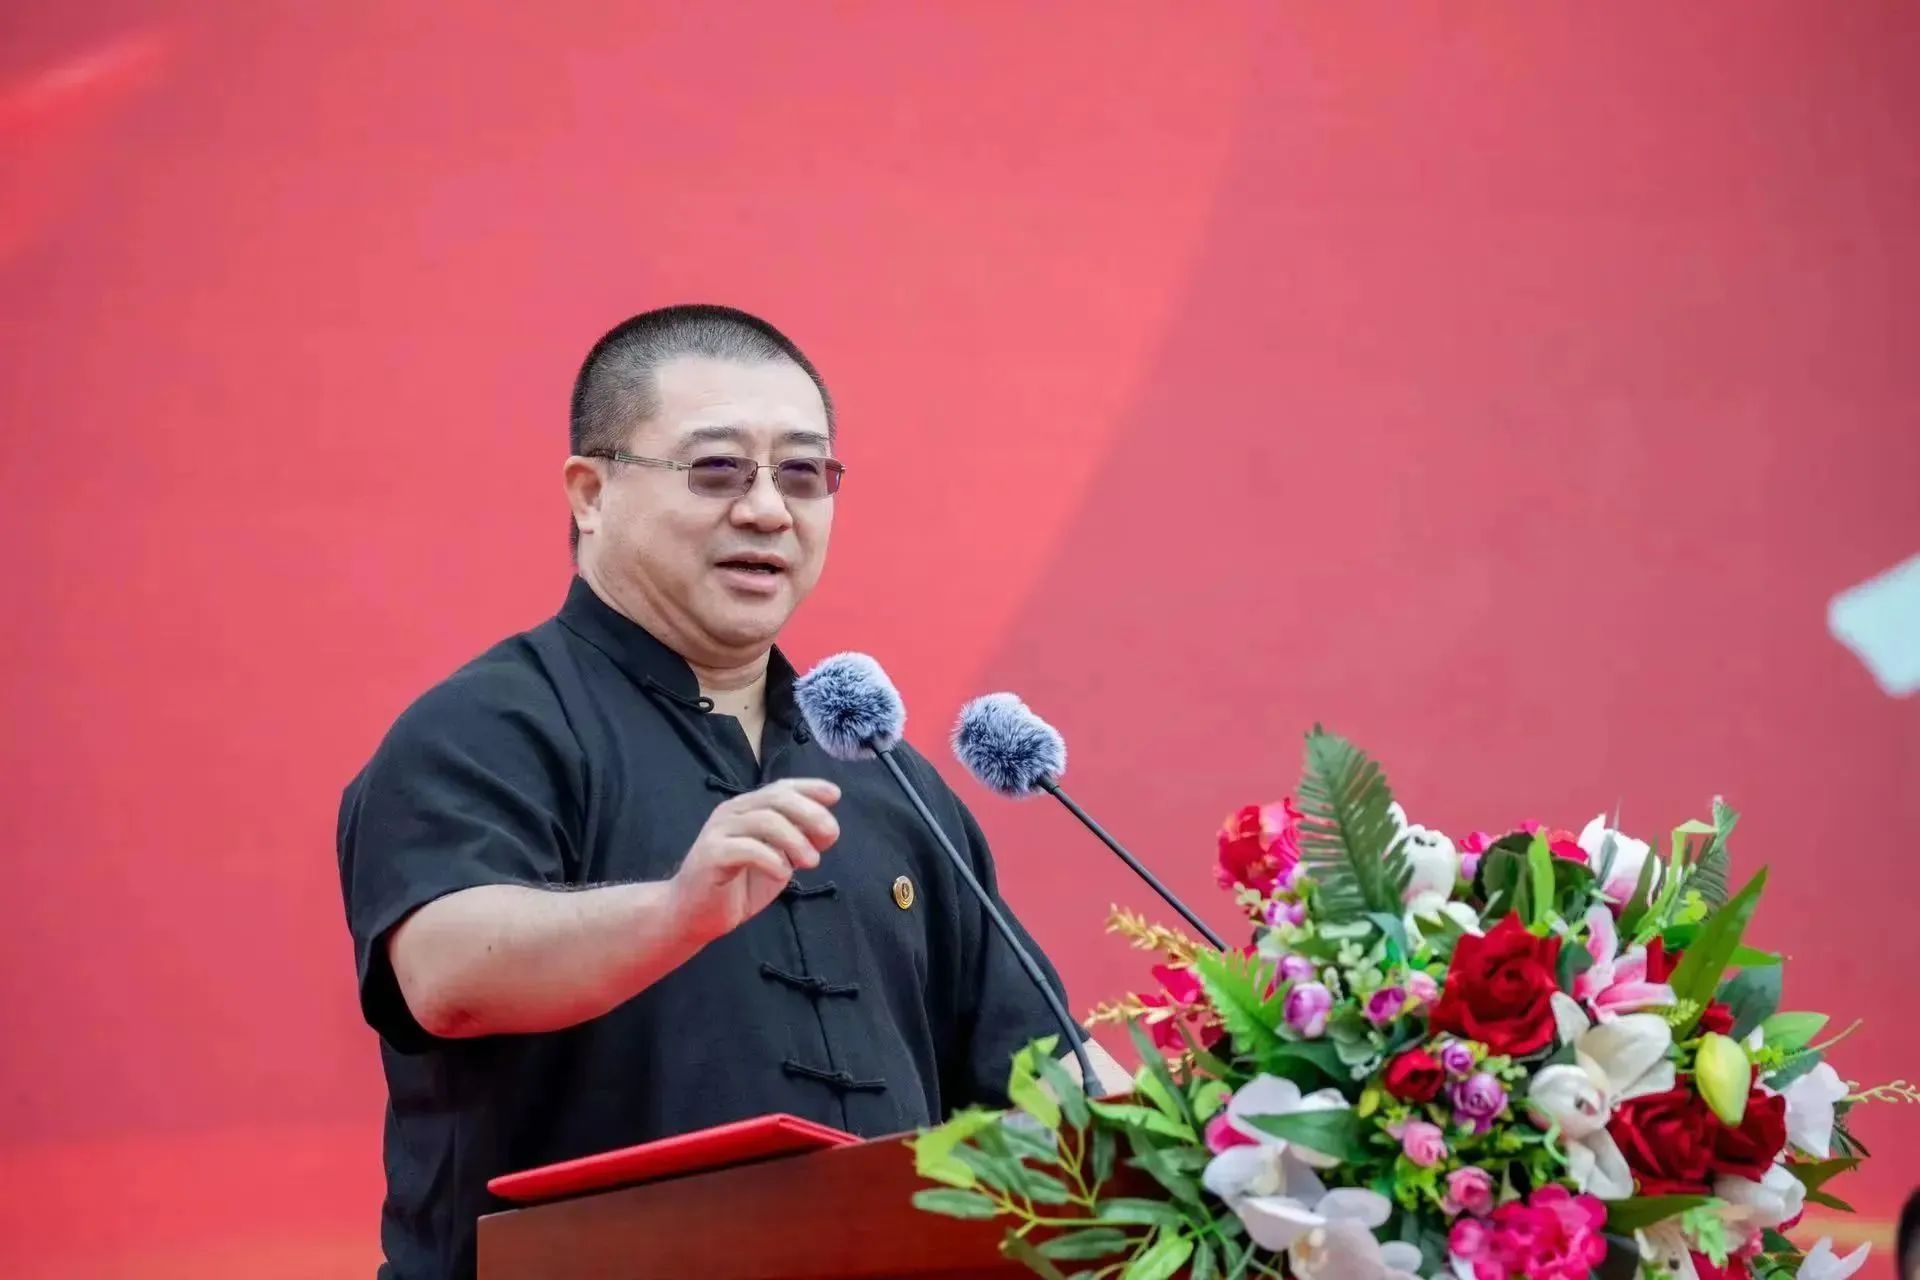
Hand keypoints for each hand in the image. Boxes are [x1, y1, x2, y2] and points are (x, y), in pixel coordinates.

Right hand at [668, 778, 841, 944]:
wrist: (693, 914)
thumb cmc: (736, 885)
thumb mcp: (776, 859)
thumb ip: (797, 842)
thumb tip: (828, 829)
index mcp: (748, 809)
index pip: (781, 787)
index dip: (809, 788)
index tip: (835, 795)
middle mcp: (732, 813)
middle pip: (776, 798)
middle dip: (810, 813)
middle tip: (830, 835)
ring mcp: (719, 832)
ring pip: (765, 820)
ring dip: (795, 839)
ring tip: (811, 862)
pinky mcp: (711, 855)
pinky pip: (747, 848)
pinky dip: (772, 859)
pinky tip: (783, 873)